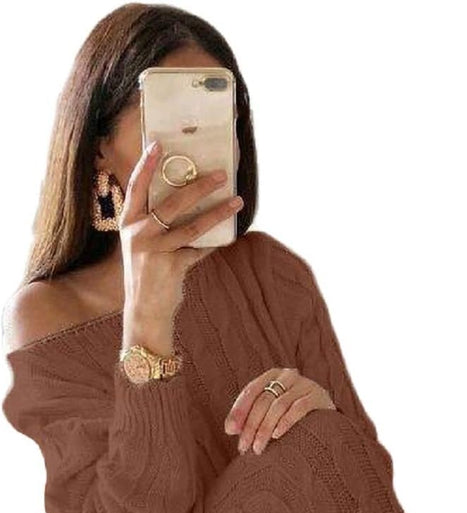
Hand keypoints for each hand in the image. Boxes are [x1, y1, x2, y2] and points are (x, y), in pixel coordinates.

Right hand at [119, 139, 243, 350]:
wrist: (144, 313)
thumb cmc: (147, 276)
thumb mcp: (144, 247)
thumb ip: (158, 227)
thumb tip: (188, 202)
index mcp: (128, 224)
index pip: (136, 187)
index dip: (146, 165)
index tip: (159, 144)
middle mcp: (138, 234)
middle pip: (171, 202)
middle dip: (198, 186)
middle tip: (220, 174)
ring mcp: (154, 251)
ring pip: (190, 226)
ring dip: (217, 212)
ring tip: (236, 201)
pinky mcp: (171, 267)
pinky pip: (198, 250)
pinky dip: (214, 243)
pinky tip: (230, 235)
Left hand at [224, 367, 336, 453]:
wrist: (327, 419)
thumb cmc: (291, 416)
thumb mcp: (269, 413)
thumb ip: (249, 418)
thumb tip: (229, 429)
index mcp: (272, 375)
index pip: (251, 390)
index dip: (239, 411)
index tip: (230, 431)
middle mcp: (288, 375)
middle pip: (264, 400)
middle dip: (251, 426)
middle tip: (244, 447)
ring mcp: (305, 384)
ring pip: (278, 406)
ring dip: (265, 429)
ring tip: (258, 448)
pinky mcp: (318, 396)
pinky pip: (298, 408)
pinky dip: (285, 422)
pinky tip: (276, 435)